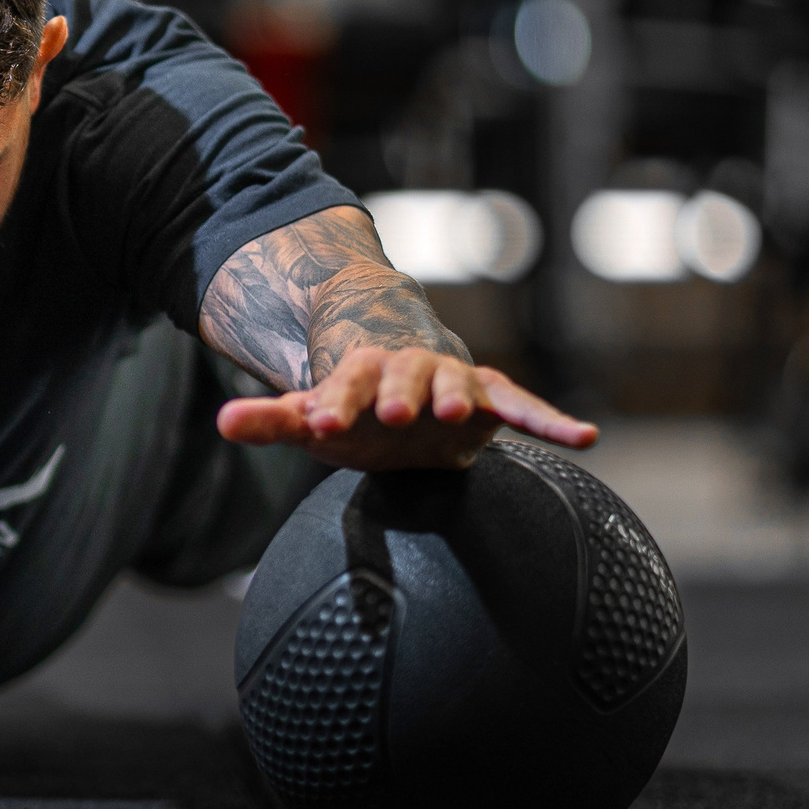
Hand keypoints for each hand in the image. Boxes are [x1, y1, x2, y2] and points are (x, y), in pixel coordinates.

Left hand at [215, 346, 597, 471]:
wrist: (408, 383)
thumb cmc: (356, 408)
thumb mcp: (312, 417)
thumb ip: (272, 419)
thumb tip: (222, 420)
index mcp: (362, 373)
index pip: (344, 386)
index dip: (333, 402)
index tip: (318, 421)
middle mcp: (411, 370)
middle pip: (405, 376)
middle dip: (400, 391)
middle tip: (394, 412)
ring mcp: (455, 382)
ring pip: (460, 384)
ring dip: (460, 397)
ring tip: (459, 415)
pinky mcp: (493, 399)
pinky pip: (525, 408)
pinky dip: (553, 422)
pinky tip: (587, 438)